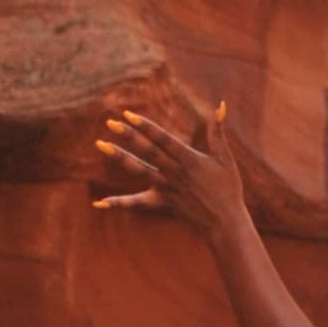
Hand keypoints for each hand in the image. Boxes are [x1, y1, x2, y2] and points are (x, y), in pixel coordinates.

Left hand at [92, 97, 249, 241]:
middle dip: (129, 136)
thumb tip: (220, 105)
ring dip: (120, 158)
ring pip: (139, 170)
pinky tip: (99, 203)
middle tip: (110, 123)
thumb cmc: (228, 188)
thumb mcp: (225, 158)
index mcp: (189, 160)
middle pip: (148, 152)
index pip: (163, 139)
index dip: (146, 127)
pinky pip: (137, 203)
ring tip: (101, 145)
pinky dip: (119, 203)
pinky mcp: (161, 203)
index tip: (129, 115)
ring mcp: (166, 189)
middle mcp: (175, 173)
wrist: (225, 221)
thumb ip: (217, 132)